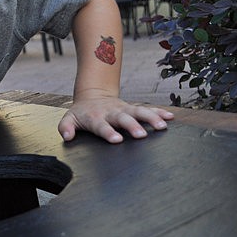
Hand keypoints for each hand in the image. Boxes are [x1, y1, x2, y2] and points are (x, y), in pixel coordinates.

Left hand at [58, 96, 173, 143]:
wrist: (93, 96)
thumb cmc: (81, 113)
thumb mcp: (69, 118)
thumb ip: (66, 127)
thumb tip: (67, 137)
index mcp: (96, 118)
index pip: (102, 126)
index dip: (108, 132)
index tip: (117, 140)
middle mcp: (112, 113)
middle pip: (123, 118)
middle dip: (133, 126)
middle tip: (142, 135)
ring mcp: (124, 110)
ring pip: (139, 112)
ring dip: (151, 118)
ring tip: (163, 126)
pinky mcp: (133, 108)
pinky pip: (148, 109)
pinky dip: (159, 112)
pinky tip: (170, 117)